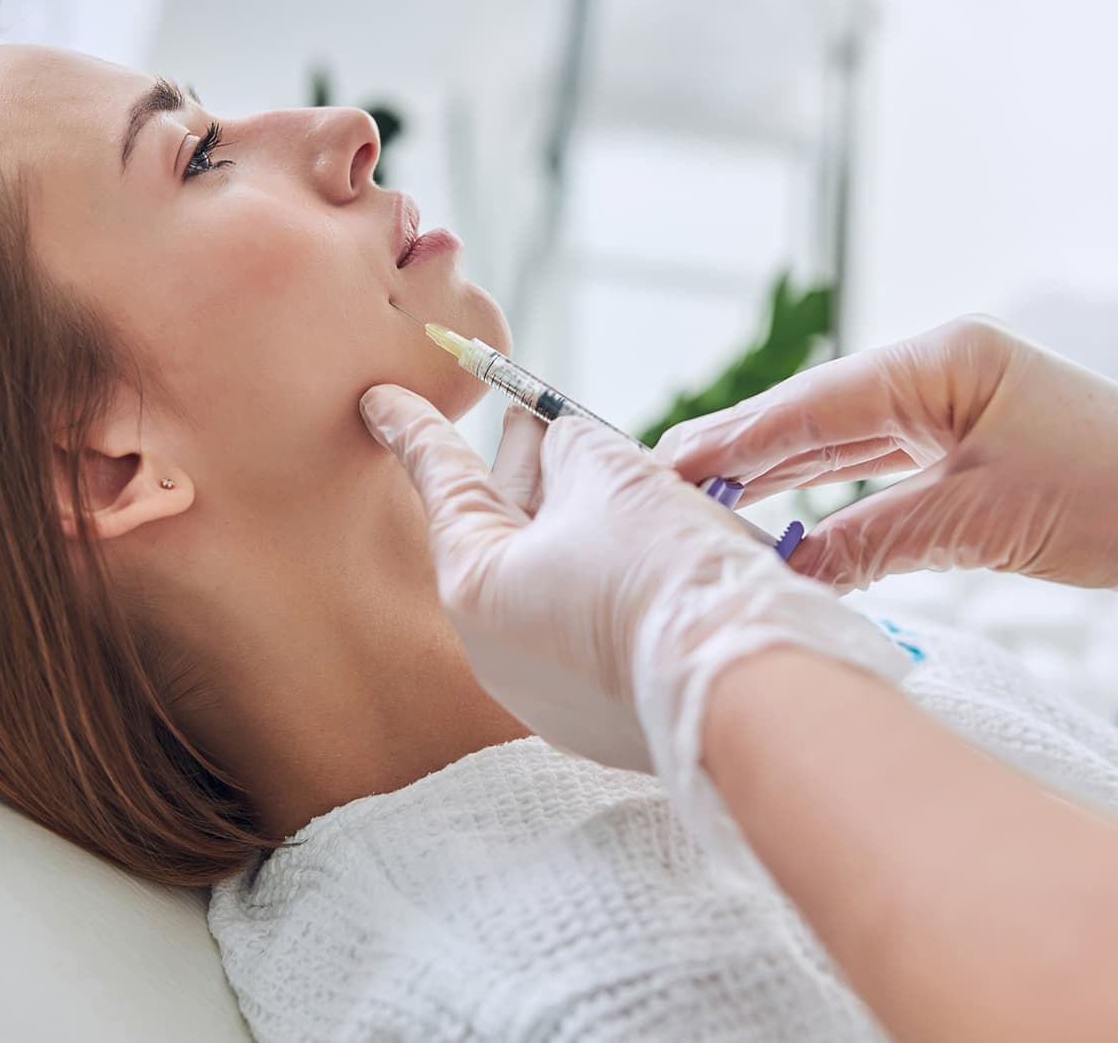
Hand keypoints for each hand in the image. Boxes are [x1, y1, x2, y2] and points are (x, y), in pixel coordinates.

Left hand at [359, 386, 911, 841]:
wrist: (741, 685)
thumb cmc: (661, 571)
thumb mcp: (610, 473)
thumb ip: (571, 446)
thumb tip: (563, 443)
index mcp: (475, 585)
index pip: (441, 482)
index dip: (415, 428)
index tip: (376, 400)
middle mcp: (497, 649)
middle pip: (504, 531)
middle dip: (524, 468)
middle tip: (531, 417)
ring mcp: (549, 693)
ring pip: (553, 579)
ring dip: (578, 519)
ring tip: (602, 468)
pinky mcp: (604, 717)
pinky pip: (592, 628)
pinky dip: (610, 577)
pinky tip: (647, 544)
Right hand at [656, 316, 1117, 654]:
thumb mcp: (985, 525)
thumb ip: (874, 540)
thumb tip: (786, 570)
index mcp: (941, 364)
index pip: (811, 405)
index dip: (733, 443)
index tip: (667, 472)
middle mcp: (940, 372)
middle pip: (814, 415)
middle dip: (737, 452)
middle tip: (658, 487)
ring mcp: (955, 405)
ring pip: (840, 440)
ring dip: (774, 474)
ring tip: (698, 503)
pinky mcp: (970, 443)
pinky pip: (876, 466)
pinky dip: (827, 494)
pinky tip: (782, 520)